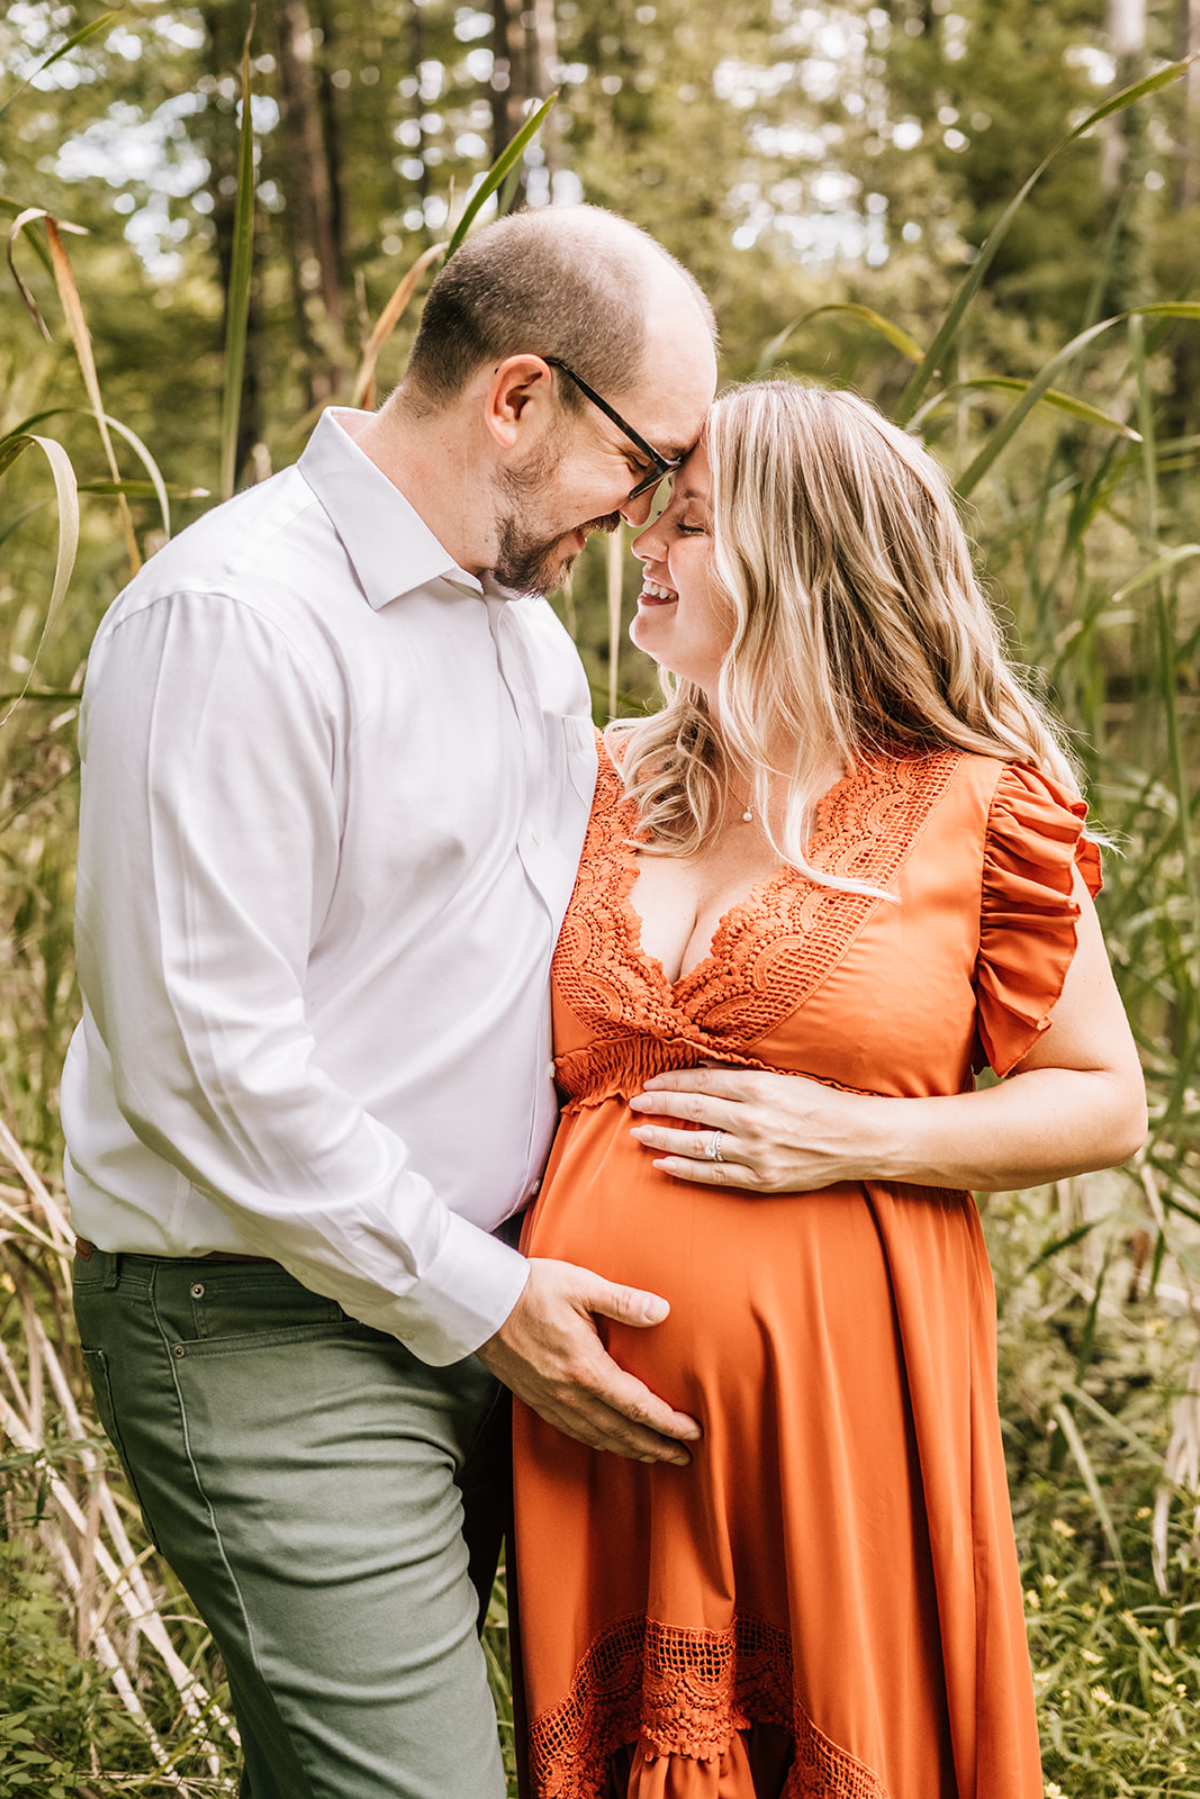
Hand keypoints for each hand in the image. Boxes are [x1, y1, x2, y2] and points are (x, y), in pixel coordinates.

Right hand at [476, 1258, 701, 1464]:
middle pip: (621, 1432)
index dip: (668, 1423)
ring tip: (654, 1455)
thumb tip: (662, 1311)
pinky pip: (574, 1432)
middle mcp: (570, 1394)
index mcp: (587, 1369)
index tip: (693, 1432)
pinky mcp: (536, 1400)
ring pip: (598, 1438)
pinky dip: (599, 1443)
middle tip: (683, 1458)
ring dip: (630, 1450)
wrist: (479, 1303)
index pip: (637, 1407)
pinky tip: (608, 1441)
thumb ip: (624, 1302)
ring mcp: (551, 1401)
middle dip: (656, 1448)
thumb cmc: (530, 1290)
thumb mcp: (581, 1286)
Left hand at [628, 1066, 886, 1191]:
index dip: (670, 1084)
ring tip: (640, 1134)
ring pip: (696, 1145)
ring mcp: (755, 1152)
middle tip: (635, 1106)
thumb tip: (702, 1069)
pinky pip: (713, 1174)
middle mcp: (752, 1119)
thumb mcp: (782, 1079)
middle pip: (692, 1111)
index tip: (650, 1085)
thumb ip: (741, 1076)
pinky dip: (685, 1169)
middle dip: (659, 1108)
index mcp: (758, 1089)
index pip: (701, 1084)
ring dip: (663, 1138)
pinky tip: (664, 1163)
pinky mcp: (761, 1178)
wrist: (858, 1140)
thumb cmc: (821, 1104)